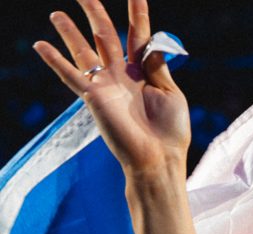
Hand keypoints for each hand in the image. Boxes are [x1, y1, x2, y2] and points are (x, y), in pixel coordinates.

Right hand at [33, 0, 190, 174]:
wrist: (159, 158)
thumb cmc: (171, 131)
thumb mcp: (170, 93)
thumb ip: (157, 66)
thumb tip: (151, 38)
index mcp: (144, 72)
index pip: (138, 35)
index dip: (137, 14)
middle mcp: (122, 74)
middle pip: (106, 36)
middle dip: (96, 13)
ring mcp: (106, 85)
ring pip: (84, 51)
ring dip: (70, 32)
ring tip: (57, 14)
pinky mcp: (93, 98)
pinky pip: (70, 75)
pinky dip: (54, 60)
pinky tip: (40, 45)